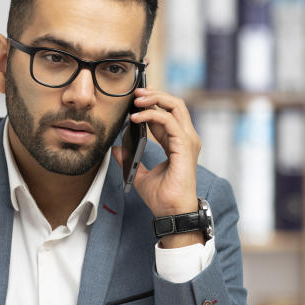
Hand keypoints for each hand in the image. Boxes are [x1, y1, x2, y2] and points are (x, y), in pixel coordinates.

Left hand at [112, 88, 201, 231]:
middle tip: (136, 93)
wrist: (171, 212)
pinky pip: (168, 121)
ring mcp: (187, 141)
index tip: (135, 100)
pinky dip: (151, 115)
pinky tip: (136, 118)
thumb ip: (130, 159)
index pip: (168, 114)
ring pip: (175, 106)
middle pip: (175, 104)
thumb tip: (117, 149)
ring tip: (136, 100)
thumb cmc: (162, 197)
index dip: (152, 104)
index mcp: (178, 143)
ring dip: (154, 99)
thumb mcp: (140, 174)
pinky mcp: (184, 146)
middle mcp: (185, 138)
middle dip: (155, 94)